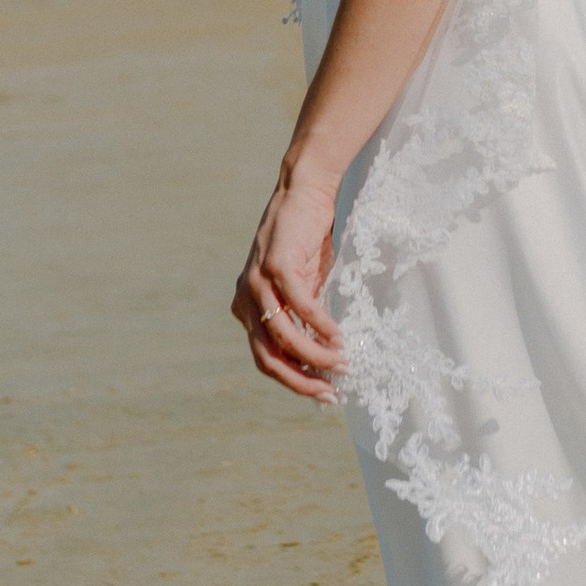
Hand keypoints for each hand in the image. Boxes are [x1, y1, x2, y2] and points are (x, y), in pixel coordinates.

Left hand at [234, 166, 343, 400]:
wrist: (304, 192)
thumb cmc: (308, 240)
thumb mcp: (303, 287)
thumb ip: (304, 319)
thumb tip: (326, 358)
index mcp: (247, 309)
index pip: (266, 359)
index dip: (294, 381)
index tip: (325, 393)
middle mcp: (244, 300)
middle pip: (268, 358)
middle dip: (301, 380)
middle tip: (331, 392)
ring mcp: (256, 284)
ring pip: (283, 336)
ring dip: (315, 356)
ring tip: (342, 364)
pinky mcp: (275, 266)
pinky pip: (299, 306)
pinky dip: (320, 326)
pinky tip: (338, 337)